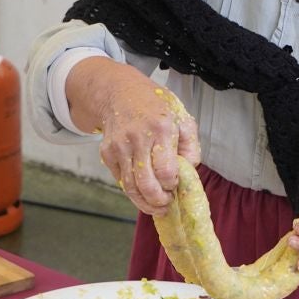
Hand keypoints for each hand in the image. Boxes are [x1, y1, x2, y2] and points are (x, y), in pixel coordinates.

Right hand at [72, 59, 199, 215]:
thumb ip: (191, 147)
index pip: (166, 170)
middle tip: (167, 204)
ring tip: (157, 206)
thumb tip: (188, 173)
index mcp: (161, 128)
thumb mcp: (182, 118)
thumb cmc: (156, 106)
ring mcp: (119, 147)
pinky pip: (121, 181)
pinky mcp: (107, 154)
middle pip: (146, 184)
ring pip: (131, 188)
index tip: (175, 186)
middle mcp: (137, 138)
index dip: (172, 185)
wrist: (120, 92)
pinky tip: (143, 190)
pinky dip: (133, 191)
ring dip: (145, 203)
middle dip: (159, 202)